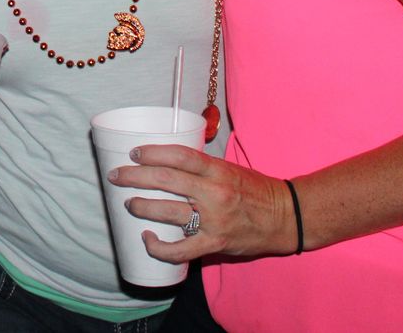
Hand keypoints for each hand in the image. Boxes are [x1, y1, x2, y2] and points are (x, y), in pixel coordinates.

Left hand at [108, 144, 296, 261]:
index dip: (153, 152)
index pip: (180, 156)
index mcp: (218, 170)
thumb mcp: (229, 169)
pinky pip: (181, 249)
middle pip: (167, 181)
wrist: (285, 217)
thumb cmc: (254, 190)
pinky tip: (147, 240)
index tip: (133, 153)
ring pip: (169, 212)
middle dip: (135, 177)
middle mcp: (214, 193)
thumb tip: (166, 162)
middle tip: (117, 176)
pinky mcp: (215, 243)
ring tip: (129, 203)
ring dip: (143, 206)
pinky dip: (159, 247)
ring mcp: (214, 220)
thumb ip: (202, 168)